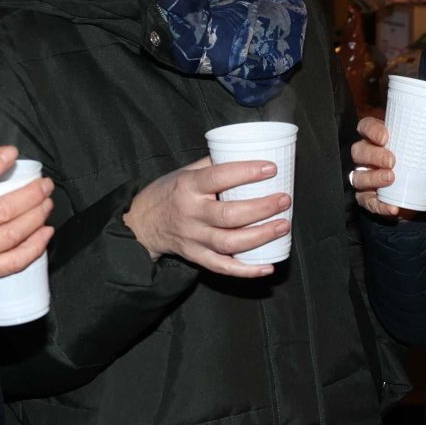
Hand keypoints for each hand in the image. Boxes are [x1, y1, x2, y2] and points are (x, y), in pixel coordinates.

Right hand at [122, 156, 290, 276]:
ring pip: (230, 243)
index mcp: (188, 187)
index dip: (246, 173)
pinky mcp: (196, 256)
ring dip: (260, 236)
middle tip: (284, 200)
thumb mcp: (183, 173)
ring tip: (283, 225)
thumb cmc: (167, 193)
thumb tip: (246, 154)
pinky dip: (246, 270)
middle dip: (262, 208)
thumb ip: (211, 166)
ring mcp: (193, 238)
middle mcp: (191, 213)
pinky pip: (223, 267)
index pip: (219, 177)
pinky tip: (267, 266)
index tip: (270, 169)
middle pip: (230, 215)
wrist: (141, 224)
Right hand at [348, 114, 425, 218]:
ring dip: (373, 178)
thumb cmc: (413, 166)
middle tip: (392, 161)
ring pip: (358, 176)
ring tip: (391, 179)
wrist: (411, 197)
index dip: (371, 130)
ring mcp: (363, 177)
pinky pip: (367, 202)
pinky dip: (379, 206)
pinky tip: (392, 207)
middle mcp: (366, 157)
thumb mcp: (424, 155)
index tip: (386, 136)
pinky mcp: (366, 198)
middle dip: (373, 155)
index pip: (365, 127)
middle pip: (359, 151)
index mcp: (377, 140)